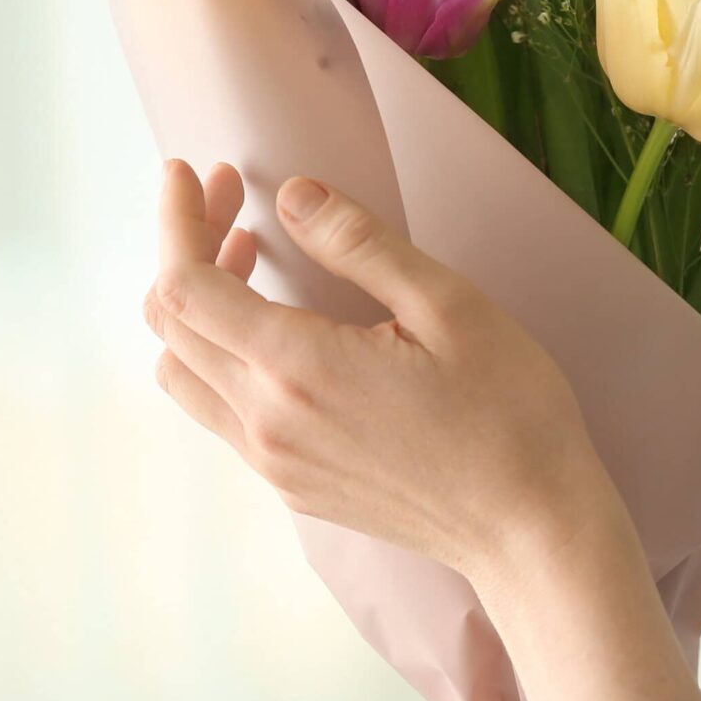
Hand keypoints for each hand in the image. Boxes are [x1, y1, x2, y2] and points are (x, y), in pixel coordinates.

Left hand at [141, 158, 606, 582]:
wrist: (530, 528)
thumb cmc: (507, 412)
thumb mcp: (448, 306)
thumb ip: (361, 245)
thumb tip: (294, 195)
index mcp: (298, 369)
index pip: (185, 285)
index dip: (177, 219)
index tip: (191, 172)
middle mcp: (266, 423)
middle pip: (170, 324)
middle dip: (187, 247)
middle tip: (238, 201)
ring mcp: (274, 464)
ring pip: (183, 373)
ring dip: (198, 306)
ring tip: (252, 260)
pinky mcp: (293, 487)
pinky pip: (220, 412)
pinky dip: (221, 354)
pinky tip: (281, 329)